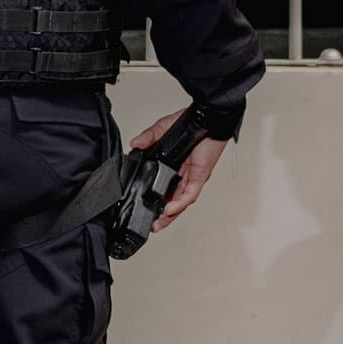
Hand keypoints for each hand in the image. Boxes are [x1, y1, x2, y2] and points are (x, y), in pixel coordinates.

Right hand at [127, 109, 229, 235]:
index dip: (155, 199)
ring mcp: (192, 177)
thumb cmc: (190, 122)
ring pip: (181, 202)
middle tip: (151, 225)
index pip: (164, 187)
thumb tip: (134, 144)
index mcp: (175, 166)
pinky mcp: (199, 176)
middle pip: (172, 200)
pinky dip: (179, 203)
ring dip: (169, 214)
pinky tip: (170, 209)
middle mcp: (184, 175)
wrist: (208, 118)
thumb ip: (147, 137)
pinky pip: (189, 194)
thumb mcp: (161, 129)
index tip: (144, 209)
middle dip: (162, 215)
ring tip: (158, 224)